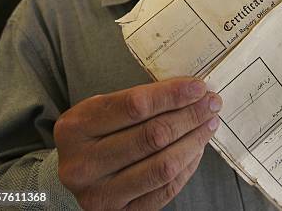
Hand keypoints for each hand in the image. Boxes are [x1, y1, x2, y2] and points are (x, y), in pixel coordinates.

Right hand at [54, 78, 220, 209]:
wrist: (70, 176)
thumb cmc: (94, 134)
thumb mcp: (101, 110)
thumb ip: (139, 100)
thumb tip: (191, 90)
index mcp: (76, 128)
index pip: (134, 106)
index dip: (172, 95)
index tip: (198, 87)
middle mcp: (83, 164)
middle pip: (153, 136)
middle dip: (190, 116)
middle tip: (212, 103)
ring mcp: (100, 194)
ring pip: (164, 165)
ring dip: (195, 141)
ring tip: (209, 124)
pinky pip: (166, 189)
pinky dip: (188, 166)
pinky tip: (196, 148)